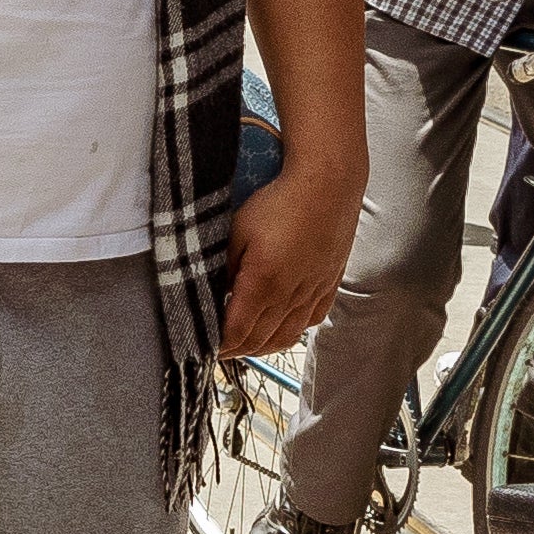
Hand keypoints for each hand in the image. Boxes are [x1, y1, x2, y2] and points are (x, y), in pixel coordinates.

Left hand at [222, 151, 355, 358]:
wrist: (328, 183)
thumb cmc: (280, 200)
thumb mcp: (238, 230)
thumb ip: (225, 267)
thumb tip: (216, 293)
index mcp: (264, 284)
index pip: (237, 333)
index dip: (219, 346)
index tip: (204, 347)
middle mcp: (291, 295)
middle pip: (260, 340)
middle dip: (236, 350)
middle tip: (218, 348)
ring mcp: (314, 292)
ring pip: (286, 336)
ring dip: (262, 346)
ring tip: (245, 344)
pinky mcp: (329, 284)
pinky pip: (310, 321)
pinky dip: (290, 332)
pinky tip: (279, 327)